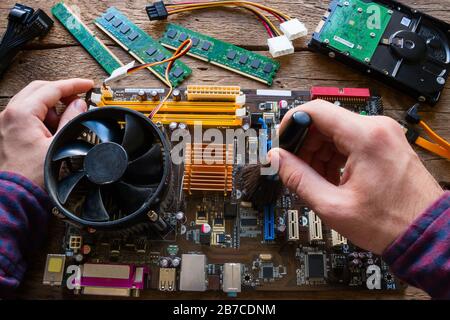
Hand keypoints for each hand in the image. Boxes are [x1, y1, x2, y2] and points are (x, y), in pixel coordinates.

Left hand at [0, 79, 93, 187]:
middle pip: (39, 90)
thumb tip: (79, 105)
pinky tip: (52, 131)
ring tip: (65, 123)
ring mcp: (6, 123)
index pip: (51, 89)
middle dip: (61, 92)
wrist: (16, 195)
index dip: (73, 85)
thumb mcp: (59, 144)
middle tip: (79, 98)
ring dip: (51, 106)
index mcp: (22, 113)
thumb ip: (71, 119)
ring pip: (32, 101)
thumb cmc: (32, 176)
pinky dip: (42, 117)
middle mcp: (9, 115)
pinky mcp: (8, 133)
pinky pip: (27, 115)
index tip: (87, 85)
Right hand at [269, 100, 443, 253]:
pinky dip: (334, 156)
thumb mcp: (333, 205)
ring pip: (335, 131)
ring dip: (318, 153)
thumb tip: (276, 159)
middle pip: (324, 121)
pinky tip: (332, 179)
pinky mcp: (384, 143)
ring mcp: (383, 134)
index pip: (315, 110)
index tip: (283, 143)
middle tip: (297, 170)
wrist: (425, 233)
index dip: (291, 123)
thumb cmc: (390, 222)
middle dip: (305, 145)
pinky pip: (349, 140)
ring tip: (317, 181)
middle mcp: (376, 128)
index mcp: (365, 137)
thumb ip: (298, 178)